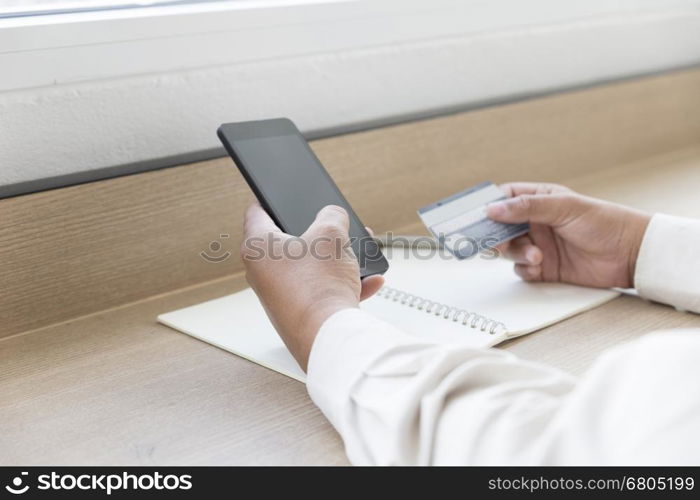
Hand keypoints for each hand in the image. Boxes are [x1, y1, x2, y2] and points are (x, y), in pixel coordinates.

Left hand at [242, 203, 383, 369]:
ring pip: (310, 267)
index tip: (283, 193)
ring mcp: (280, 295)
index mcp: (257, 248)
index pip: (257, 210)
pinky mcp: (298, 313)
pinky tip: (368, 282)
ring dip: (337, 259)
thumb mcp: (331, 235)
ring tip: (360, 254)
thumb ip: (332, 216)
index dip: (272, 197)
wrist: (329, 337)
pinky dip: (343, 284)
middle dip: (321, 233)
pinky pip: (322, 290)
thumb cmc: (319, 287)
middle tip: (337, 227)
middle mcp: (262, 273)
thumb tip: (333, 216)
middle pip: (291, 240)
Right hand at [486, 183, 650, 287]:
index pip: (505, 199)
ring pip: (509, 250)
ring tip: (536, 256)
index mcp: (540, 200)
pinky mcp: (544, 267)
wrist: (630, 255)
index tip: (476, 215)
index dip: (489, 206)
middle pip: (500, 227)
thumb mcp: (563, 207)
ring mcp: (539, 245)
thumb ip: (526, 207)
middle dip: (496, 235)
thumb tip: (492, 208)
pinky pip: (521, 269)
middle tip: (495, 242)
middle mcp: (536, 222)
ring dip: (517, 253)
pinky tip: (539, 266)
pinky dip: (525, 269)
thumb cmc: (604, 222)